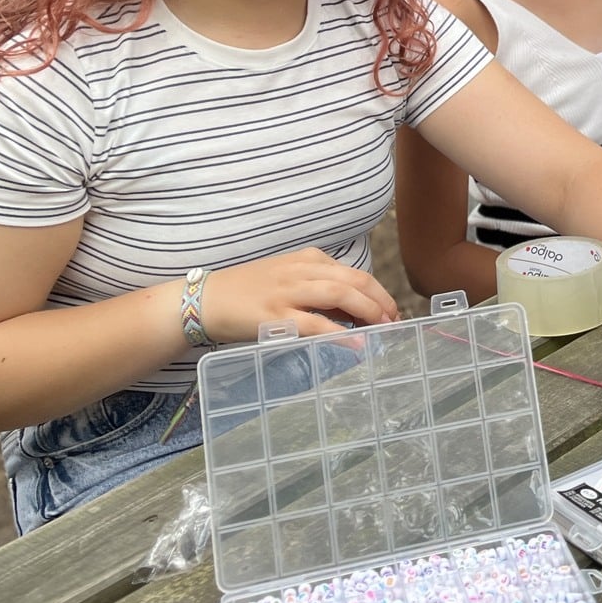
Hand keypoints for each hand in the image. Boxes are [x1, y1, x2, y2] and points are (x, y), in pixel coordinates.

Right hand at [201, 247, 402, 339]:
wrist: (205, 299)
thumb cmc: (249, 293)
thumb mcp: (288, 280)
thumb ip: (319, 291)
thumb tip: (356, 313)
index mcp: (307, 259)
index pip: (354, 273)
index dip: (378, 293)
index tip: (392, 311)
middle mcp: (301, 270)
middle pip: (354, 281)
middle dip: (381, 302)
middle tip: (395, 322)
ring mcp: (287, 292)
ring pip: (340, 295)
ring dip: (368, 312)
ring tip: (384, 329)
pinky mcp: (274, 316)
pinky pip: (315, 323)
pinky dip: (340, 333)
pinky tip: (357, 343)